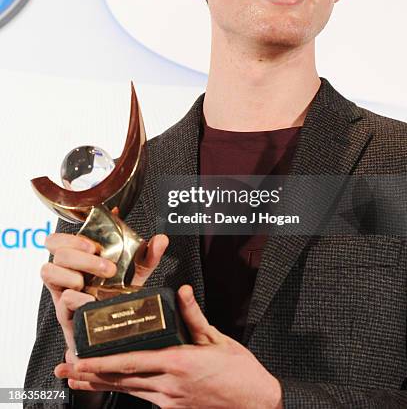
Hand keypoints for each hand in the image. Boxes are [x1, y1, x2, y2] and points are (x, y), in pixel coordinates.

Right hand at [42, 232, 168, 357]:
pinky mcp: (66, 315)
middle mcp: (67, 272)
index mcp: (79, 258)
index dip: (70, 237)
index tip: (95, 244)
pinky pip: (61, 301)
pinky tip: (90, 301)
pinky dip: (76, 299)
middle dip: (81, 256)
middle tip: (107, 268)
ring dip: (71, 273)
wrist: (117, 331)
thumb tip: (161, 240)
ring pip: (48, 271)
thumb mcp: (137, 273)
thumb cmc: (120, 296)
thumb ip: (148, 255)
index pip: (57, 239)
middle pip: (56, 251)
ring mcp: (63, 292)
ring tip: (91, 283)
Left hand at [55, 285, 282, 408]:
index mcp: (178, 363)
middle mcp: (169, 386)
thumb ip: (194, 316)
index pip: (132, 362)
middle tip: (65, 370)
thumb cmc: (240, 371)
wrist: (256, 404)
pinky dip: (124, 389)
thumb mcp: (218, 338)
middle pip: (122, 379)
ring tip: (77, 379)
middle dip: (90, 375)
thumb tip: (182, 290)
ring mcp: (170, 401)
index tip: (80, 358)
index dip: (102, 362)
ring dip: (100, 384)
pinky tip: (114, 383)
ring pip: (128, 390)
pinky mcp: (174, 408)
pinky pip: (143, 397)